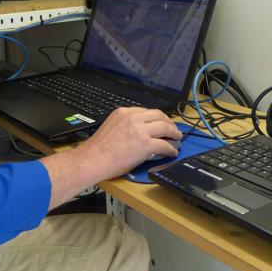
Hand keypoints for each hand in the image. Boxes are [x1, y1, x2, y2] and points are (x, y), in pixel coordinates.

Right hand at [40, 107, 181, 209]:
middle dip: (169, 122)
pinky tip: (172, 152)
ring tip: (177, 139)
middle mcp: (133, 118)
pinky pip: (164, 145)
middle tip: (173, 129)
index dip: (157, 117)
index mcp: (124, 112)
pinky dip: (171, 149)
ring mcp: (140, 130)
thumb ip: (125, 124)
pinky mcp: (146, 144)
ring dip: (174, 133)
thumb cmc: (98, 148)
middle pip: (159, 115)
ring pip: (165, 127)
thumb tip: (139, 132)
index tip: (161, 122)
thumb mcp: (111, 126)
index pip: (146, 111)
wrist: (93, 159)